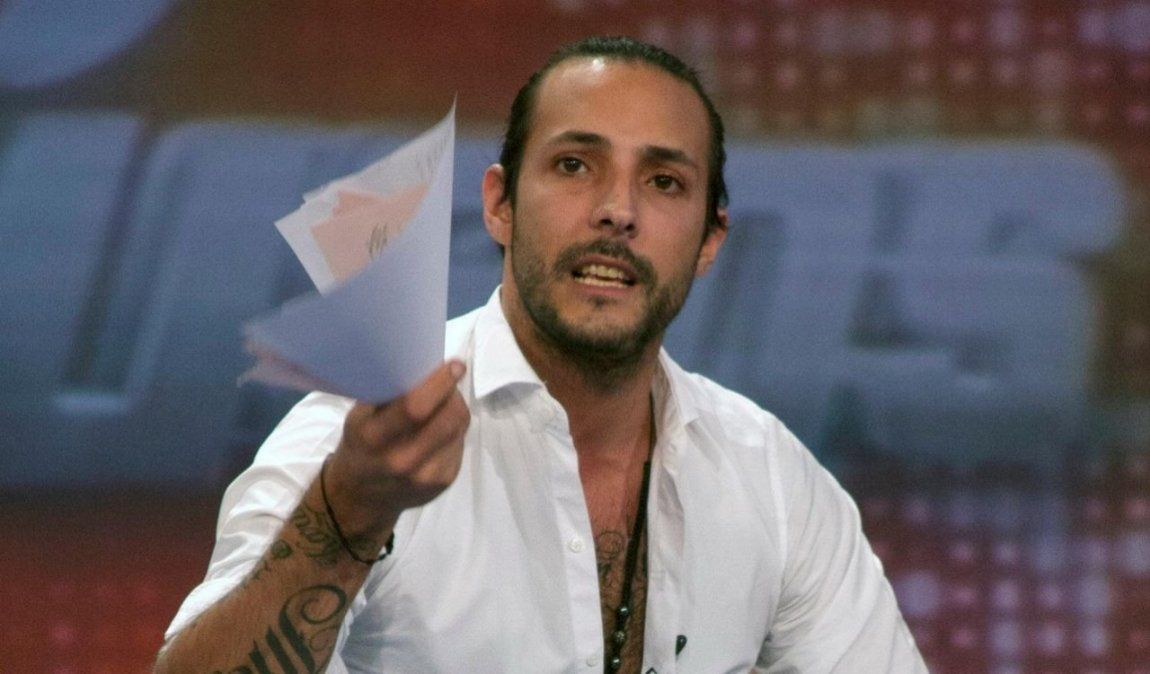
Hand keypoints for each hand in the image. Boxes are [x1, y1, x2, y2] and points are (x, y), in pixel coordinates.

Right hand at [325, 360, 469, 540]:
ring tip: (443, 401)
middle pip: (447, 418)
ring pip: (459, 428)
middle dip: (454, 392)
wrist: (363, 496)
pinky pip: (460, 442)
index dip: (440, 383)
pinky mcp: (444, 482)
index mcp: (374, 439)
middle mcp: (401, 461)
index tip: (454, 365)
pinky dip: (455, 428)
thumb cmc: (361, 444)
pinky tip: (440, 427)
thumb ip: (387, 395)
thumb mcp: (360, 417)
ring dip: (456, 407)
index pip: (415, 407)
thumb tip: (422, 364)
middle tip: (451, 377)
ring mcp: (426, 476)